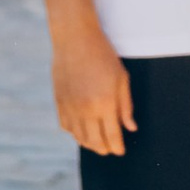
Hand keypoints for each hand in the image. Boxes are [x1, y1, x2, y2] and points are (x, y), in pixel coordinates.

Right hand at [52, 25, 136, 157]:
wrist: (75, 38)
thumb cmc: (103, 55)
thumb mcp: (122, 78)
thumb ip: (126, 106)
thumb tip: (130, 128)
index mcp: (105, 103)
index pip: (112, 136)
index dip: (118, 147)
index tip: (121, 151)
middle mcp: (86, 109)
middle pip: (95, 142)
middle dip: (105, 149)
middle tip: (111, 149)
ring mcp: (70, 107)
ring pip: (80, 138)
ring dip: (90, 144)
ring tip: (98, 143)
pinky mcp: (59, 102)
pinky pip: (66, 127)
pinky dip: (75, 133)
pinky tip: (82, 131)